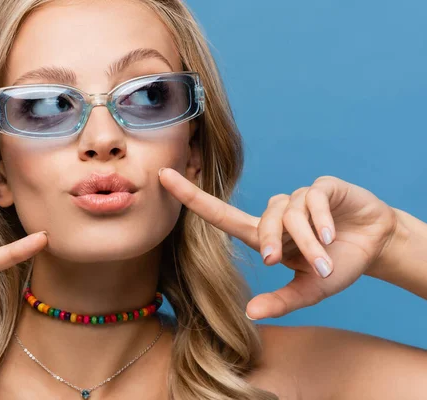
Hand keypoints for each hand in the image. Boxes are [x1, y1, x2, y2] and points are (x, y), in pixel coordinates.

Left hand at [158, 168, 397, 319]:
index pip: (221, 215)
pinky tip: (334, 235)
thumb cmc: (338, 266)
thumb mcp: (310, 290)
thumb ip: (282, 301)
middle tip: (281, 263)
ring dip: (308, 241)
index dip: (191, 196)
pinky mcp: (322, 187)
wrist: (375, 247)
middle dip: (273, 243)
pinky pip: (313, 199)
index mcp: (265, 236)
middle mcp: (278, 214)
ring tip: (326, 260)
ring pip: (291, 213)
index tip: (164, 177)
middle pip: (262, 221)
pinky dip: (323, 221)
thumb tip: (249, 312)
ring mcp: (299, 198)